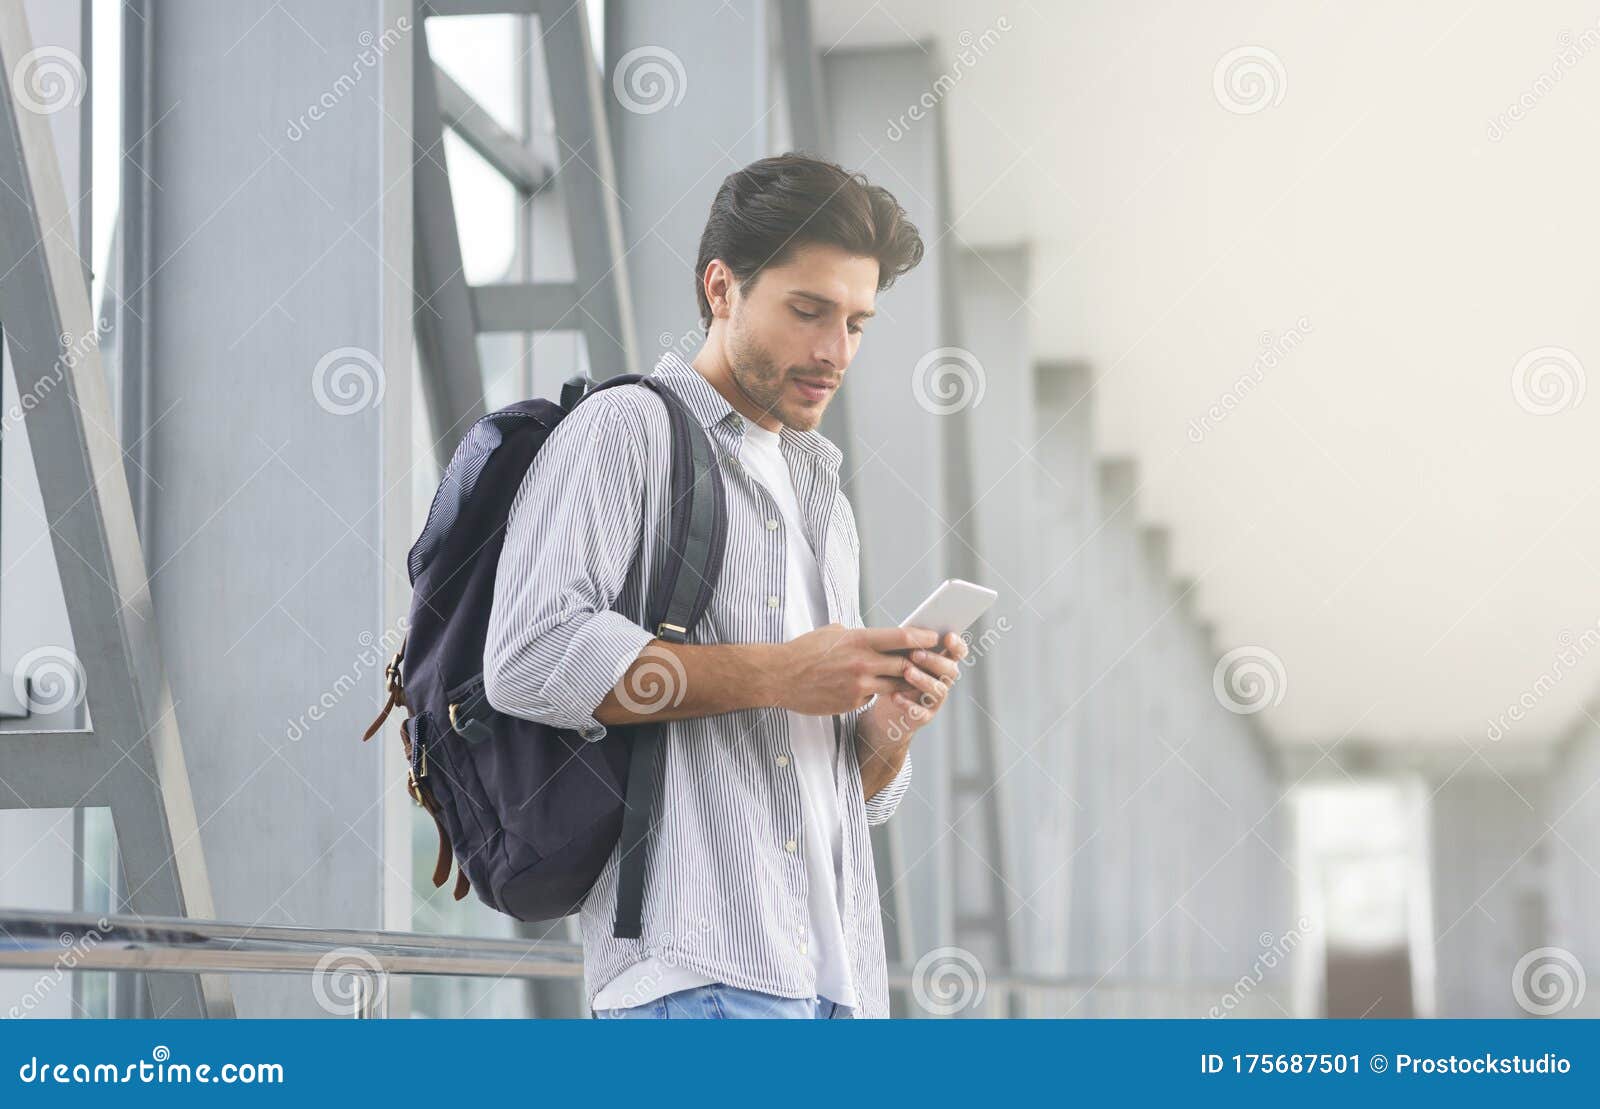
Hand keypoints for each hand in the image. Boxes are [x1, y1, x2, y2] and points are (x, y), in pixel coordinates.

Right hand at [772, 623, 941, 715]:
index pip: (902, 637)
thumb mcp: (832, 633)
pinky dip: (876, 692)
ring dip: (905, 682)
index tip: (935, 637)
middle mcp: (863, 663)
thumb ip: (856, 635)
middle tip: (933, 661)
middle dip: (920, 663)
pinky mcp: (852, 702)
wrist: (780, 676)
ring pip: (896, 685)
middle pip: (905, 664)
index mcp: (859, 639)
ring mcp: (859, 685)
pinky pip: (873, 697)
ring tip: (914, 678)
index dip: (923, 637)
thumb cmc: (805, 650)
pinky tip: (872, 689)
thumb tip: (874, 636)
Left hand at [858, 630, 968, 746]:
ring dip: (923, 680)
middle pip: (950, 670)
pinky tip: (895, 695)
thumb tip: (907, 630)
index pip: (957, 653)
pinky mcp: (923, 717)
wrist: (887, 710)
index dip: (957, 645)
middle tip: (915, 654)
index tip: (949, 636)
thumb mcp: (900, 658)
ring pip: (938, 690)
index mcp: (940, 663)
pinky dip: (907, 704)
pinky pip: (920, 712)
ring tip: (907, 672)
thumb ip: (909, 646)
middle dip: (934, 661)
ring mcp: (935, 700)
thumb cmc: (894, 676)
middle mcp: (943, 681)